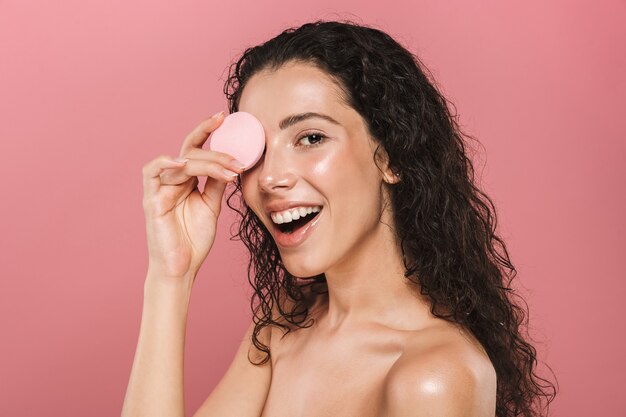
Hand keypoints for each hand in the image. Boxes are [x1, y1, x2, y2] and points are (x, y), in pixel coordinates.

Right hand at [141, 111, 244, 283]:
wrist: (181, 269)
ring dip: (206, 161)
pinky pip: (152, 172)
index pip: (196, 149)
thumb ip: (215, 184)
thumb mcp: (210, 206)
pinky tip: (183, 162)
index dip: (207, 132)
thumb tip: (230, 163)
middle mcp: (171, 180)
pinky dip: (166, 162)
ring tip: (228, 169)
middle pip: (191, 151)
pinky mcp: (151, 200)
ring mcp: (160, 188)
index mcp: (185, 180)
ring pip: (181, 161)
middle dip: (214, 147)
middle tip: (236, 154)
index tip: (224, 117)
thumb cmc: (193, 240)